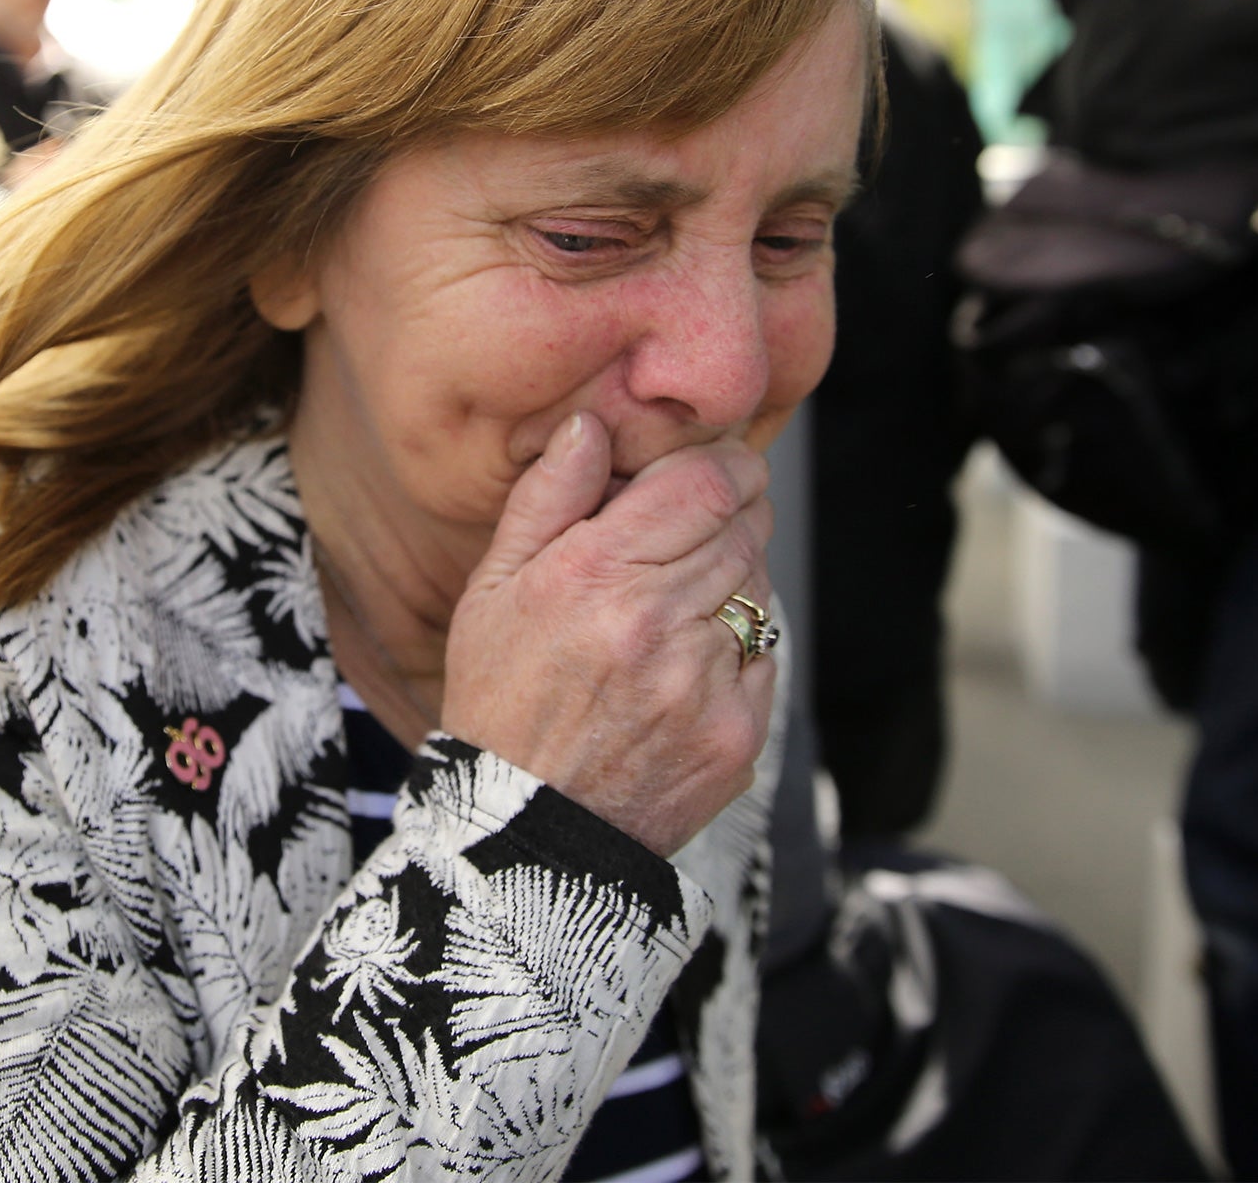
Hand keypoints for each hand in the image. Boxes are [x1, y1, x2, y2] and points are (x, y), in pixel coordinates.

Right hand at [442, 413, 777, 857]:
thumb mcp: (493, 591)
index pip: (708, 483)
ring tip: (674, 612)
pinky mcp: (738, 735)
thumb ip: (548, 498)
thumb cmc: (502, 703)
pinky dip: (738, 651)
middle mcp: (658, 625)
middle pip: (745, 527)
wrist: (527, 833)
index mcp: (596, 577)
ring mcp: (705, 684)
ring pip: (760, 588)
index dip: (726, 463)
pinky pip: (765, 657)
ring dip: (733, 581)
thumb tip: (592, 425)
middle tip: (693, 532)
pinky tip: (684, 671)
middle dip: (730, 514)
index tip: (716, 467)